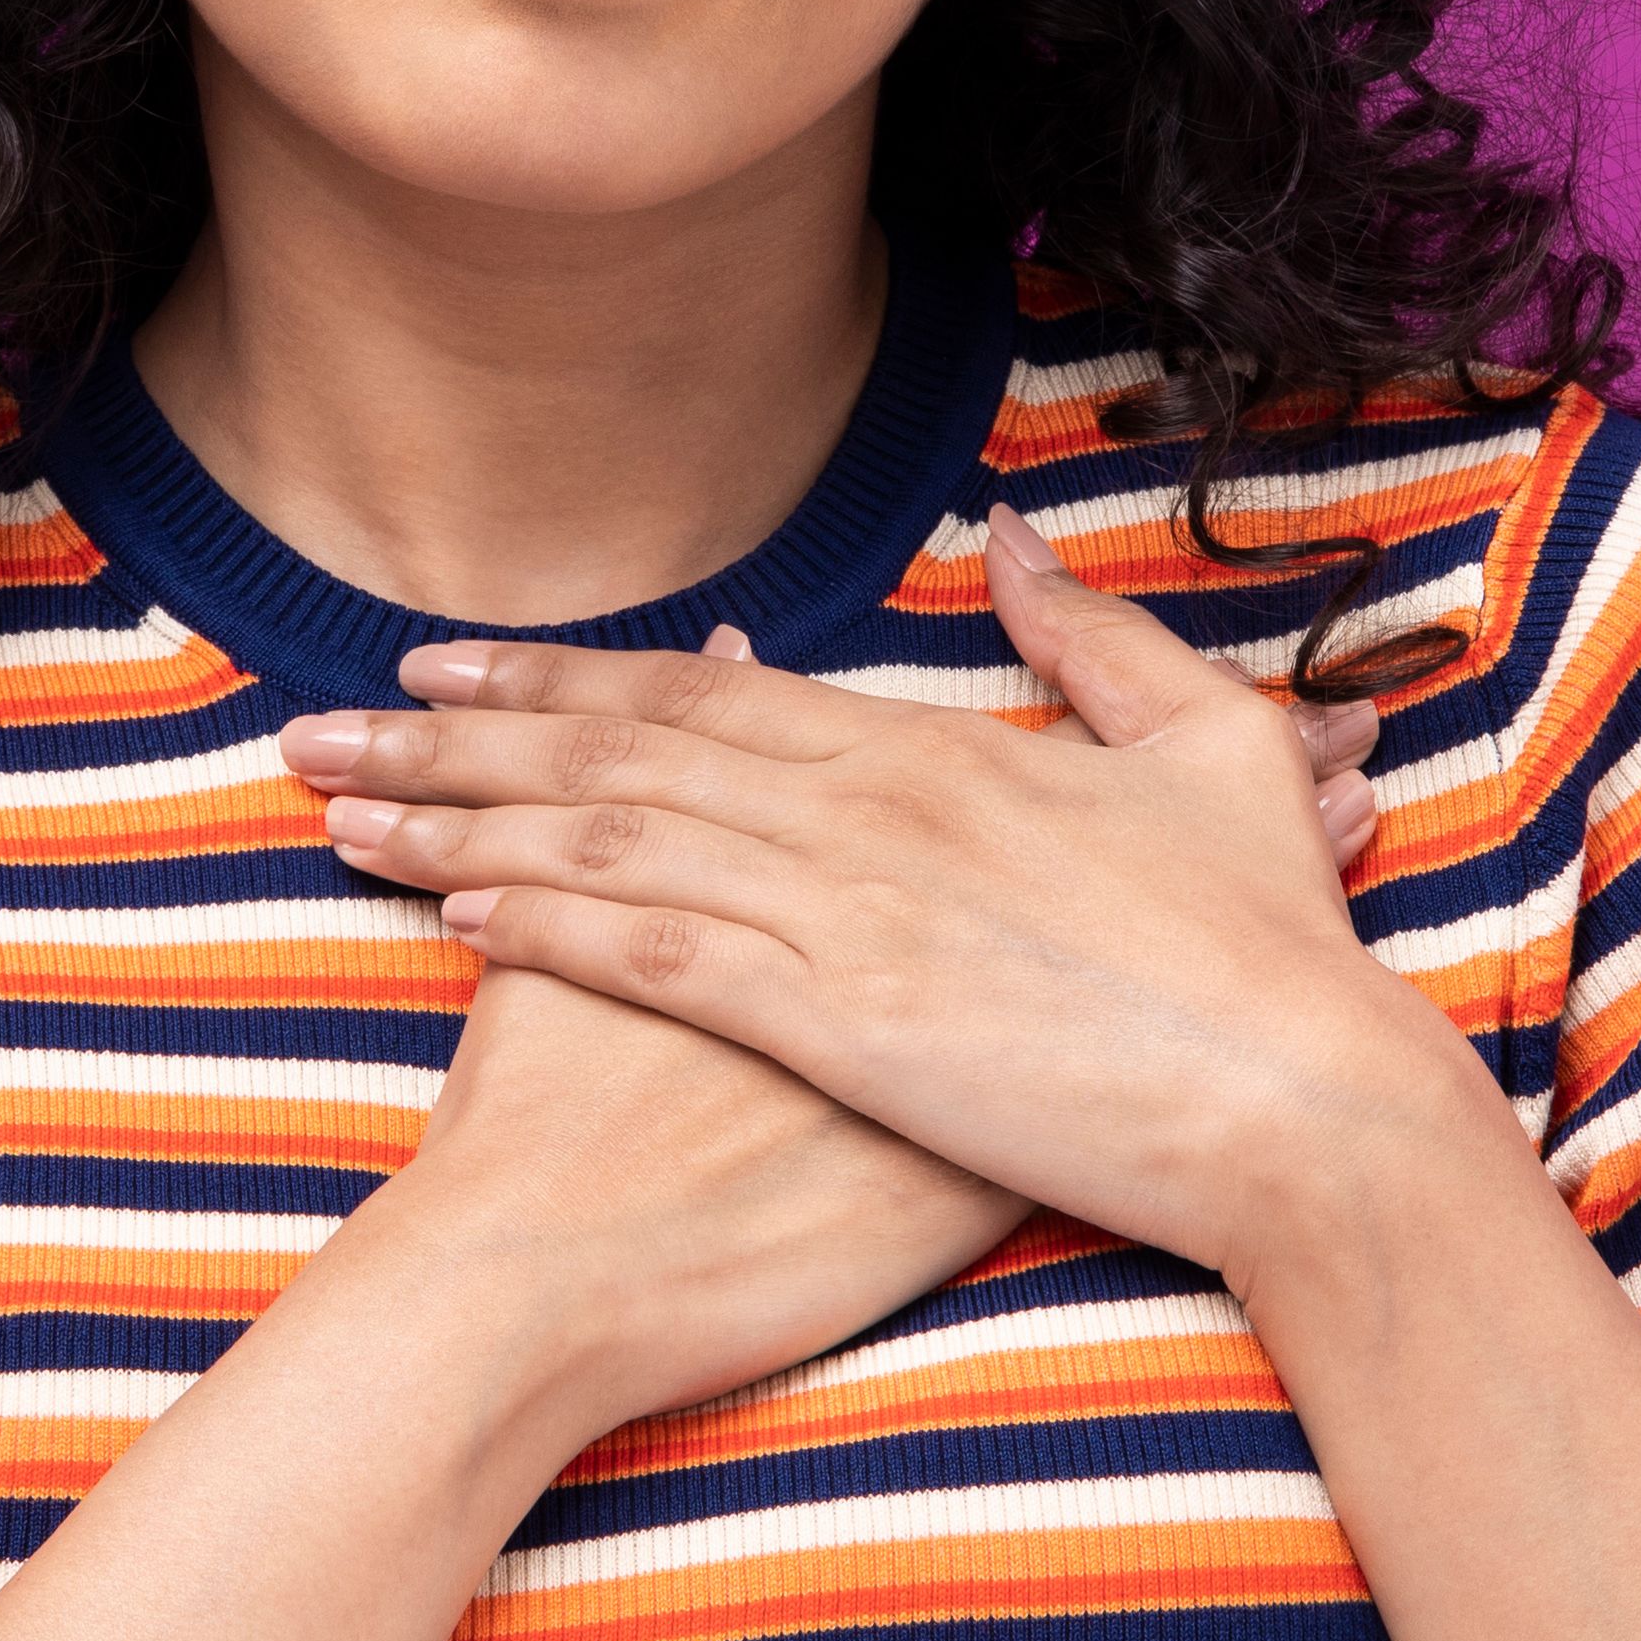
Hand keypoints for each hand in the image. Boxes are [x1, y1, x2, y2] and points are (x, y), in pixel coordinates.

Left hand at [280, 540, 1513, 1289]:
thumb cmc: (1273, 947)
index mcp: (933, 749)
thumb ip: (1097, 644)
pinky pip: (656, 954)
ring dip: (461, 823)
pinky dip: (547, 922)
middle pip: (619, 752)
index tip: (450, 666)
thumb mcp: (1207, 751)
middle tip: (329, 722)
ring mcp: (847, 911)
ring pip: (608, 842)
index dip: (565, 677)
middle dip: (461, 734)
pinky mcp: (843, 1017)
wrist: (1311, 1099)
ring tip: (341, 812)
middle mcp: (865, 809)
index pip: (705, 694)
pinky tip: (455, 907)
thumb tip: (1017, 541)